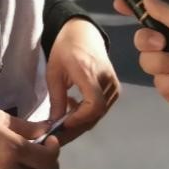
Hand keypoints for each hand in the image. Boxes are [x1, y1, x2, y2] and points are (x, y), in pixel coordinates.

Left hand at [44, 17, 119, 142]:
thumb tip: (55, 125)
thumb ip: (56, 99)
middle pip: (97, 113)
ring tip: (62, 121)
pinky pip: (102, 107)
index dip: (80, 118)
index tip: (63, 123)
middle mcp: (106, 79)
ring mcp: (113, 84)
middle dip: (77, 127)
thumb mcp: (54, 72)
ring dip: (81, 122)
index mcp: (89, 71)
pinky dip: (87, 114)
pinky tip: (73, 108)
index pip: (95, 104)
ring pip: (100, 113)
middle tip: (58, 135)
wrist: (84, 34)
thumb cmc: (65, 49)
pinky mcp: (114, 88)